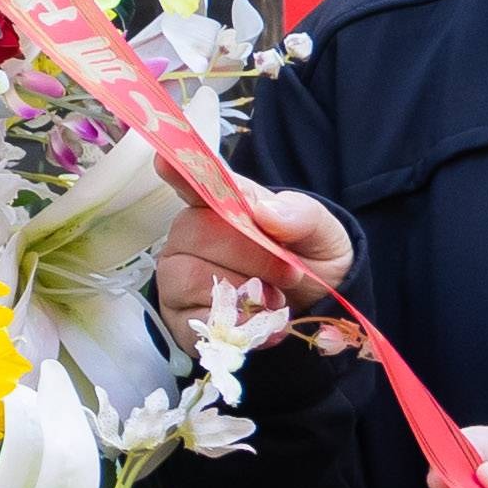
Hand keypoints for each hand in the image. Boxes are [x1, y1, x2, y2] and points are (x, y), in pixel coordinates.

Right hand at [154, 173, 350, 324]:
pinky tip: (257, 326)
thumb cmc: (309, 260)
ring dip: (242, 294)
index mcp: (223, 202)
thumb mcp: (322, 232)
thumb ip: (300, 215)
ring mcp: (179, 275)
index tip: (164, 162)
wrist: (315, 309)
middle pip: (199, 234)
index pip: (194, 182)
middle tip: (288, 273)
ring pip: (191, 278)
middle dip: (252, 257)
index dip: (179, 173)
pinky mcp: (180, 318)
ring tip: (272, 301)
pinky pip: (195, 321)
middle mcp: (191, 234)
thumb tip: (264, 212)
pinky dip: (233, 326)